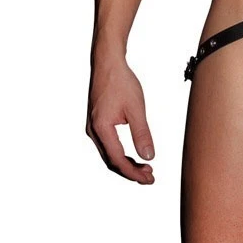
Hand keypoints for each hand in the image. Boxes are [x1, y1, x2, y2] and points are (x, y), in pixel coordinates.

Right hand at [86, 55, 155, 183]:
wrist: (107, 63)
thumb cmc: (121, 82)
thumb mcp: (136, 109)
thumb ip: (142, 134)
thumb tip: (148, 156)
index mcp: (101, 128)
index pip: (117, 160)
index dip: (133, 173)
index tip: (148, 179)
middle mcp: (93, 131)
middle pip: (111, 161)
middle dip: (130, 171)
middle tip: (149, 176)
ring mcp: (93, 127)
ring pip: (108, 154)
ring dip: (125, 163)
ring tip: (145, 167)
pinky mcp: (96, 122)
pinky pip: (107, 145)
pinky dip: (120, 153)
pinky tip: (133, 154)